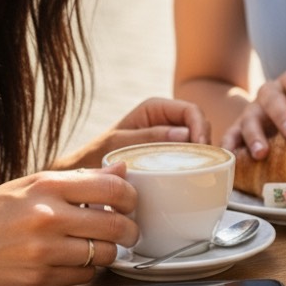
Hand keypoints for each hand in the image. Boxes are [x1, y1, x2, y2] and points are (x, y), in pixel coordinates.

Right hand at [0, 166, 137, 285]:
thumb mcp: (33, 183)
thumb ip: (80, 178)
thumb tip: (122, 171)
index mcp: (49, 186)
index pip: (112, 189)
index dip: (131, 197)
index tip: (131, 202)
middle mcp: (48, 217)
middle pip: (114, 225)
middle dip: (130, 229)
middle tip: (129, 230)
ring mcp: (43, 250)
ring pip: (103, 255)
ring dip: (109, 252)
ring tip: (101, 245)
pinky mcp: (37, 279)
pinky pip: (82, 276)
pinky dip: (87, 270)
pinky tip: (77, 261)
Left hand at [56, 97, 210, 168]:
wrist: (81, 175)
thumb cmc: (94, 156)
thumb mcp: (118, 144)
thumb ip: (148, 136)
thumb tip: (184, 136)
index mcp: (155, 108)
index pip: (190, 110)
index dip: (200, 126)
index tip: (201, 147)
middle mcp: (164, 120)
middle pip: (197, 125)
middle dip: (204, 141)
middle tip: (204, 163)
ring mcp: (167, 138)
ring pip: (195, 141)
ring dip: (201, 154)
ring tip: (200, 171)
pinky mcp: (167, 156)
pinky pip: (187, 156)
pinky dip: (193, 164)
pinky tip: (192, 176)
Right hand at [221, 70, 285, 158]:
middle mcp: (268, 94)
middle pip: (271, 98)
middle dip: (281, 114)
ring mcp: (251, 112)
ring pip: (249, 118)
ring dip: (255, 135)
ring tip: (262, 153)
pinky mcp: (236, 131)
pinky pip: (230, 136)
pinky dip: (229, 146)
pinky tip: (231, 158)